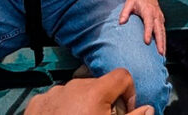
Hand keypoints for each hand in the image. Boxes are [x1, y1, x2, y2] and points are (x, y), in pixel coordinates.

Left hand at [25, 68, 153, 114]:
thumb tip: (149, 108)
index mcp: (95, 91)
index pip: (122, 76)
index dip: (128, 92)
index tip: (125, 111)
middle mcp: (74, 85)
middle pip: (99, 86)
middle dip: (105, 102)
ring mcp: (53, 93)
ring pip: (77, 93)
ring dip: (83, 106)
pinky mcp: (37, 102)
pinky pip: (56, 100)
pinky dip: (62, 109)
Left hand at [119, 0, 165, 55]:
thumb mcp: (129, 3)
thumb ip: (125, 12)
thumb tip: (121, 22)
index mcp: (148, 11)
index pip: (149, 23)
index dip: (148, 33)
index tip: (147, 42)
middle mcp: (156, 15)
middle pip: (159, 30)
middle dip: (160, 42)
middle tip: (160, 53)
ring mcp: (160, 18)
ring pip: (163, 32)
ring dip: (163, 43)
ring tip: (163, 54)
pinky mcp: (161, 20)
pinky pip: (163, 31)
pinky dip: (164, 40)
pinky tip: (163, 48)